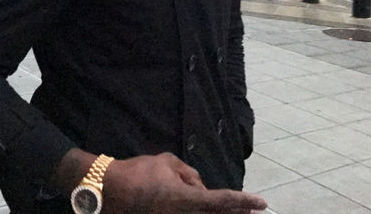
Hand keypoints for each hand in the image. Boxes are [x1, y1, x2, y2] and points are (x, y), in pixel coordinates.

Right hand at [102, 152, 266, 213]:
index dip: (244, 201)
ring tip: (235, 211)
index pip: (223, 201)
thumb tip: (199, 185)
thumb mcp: (168, 163)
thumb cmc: (140, 173)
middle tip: (252, 212)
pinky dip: (199, 212)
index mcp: (187, 199)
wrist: (109, 191)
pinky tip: (203, 207)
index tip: (261, 203)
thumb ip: (189, 173)